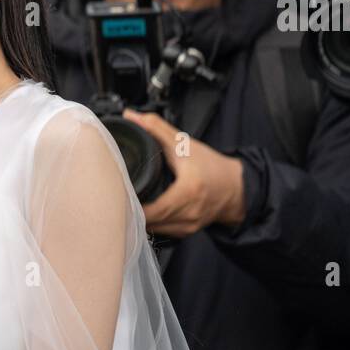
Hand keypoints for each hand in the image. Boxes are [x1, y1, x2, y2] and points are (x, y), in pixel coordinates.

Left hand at [123, 110, 246, 237]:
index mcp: (188, 192)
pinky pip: (160, 231)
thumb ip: (157, 128)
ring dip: (138, 219)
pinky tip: (142, 212)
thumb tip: (132, 116)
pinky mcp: (185, 233)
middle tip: (114, 196)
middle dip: (130, 210)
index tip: (117, 191)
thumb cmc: (212, 166)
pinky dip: (150, 222)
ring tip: (126, 203)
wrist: (235, 187)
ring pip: (152, 230)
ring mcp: (187, 227)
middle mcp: (188, 214)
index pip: (151, 209)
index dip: (131, 203)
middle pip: (147, 221)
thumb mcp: (184, 144)